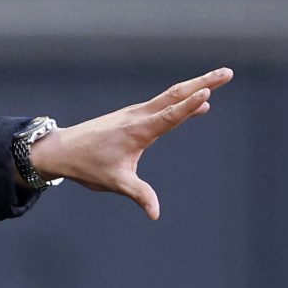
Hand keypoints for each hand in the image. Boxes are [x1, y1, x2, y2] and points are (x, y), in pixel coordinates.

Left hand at [29, 67, 232, 219]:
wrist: (59, 150)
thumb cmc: (86, 166)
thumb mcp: (115, 182)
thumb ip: (139, 195)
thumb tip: (154, 214)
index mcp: (137, 131)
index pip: (169, 116)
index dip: (189, 106)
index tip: (207, 93)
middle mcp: (138, 117)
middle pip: (175, 96)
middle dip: (202, 83)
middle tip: (227, 73)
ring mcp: (134, 113)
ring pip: (169, 96)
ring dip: (195, 86)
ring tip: (218, 80)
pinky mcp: (131, 115)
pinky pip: (162, 103)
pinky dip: (182, 98)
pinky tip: (196, 100)